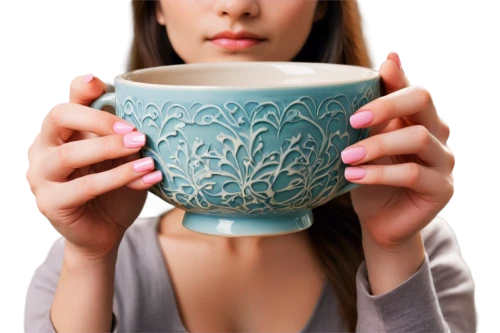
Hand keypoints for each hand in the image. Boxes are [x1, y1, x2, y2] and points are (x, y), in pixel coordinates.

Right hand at [26, 72, 162, 259]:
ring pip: (68, 153)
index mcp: (58, 132)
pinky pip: (86, 186)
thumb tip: (139, 118)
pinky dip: (119, 178)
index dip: (77, 88)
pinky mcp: (50, 203)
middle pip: (57, 117)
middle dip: (97, 118)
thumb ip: (121, 137)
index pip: (63, 101)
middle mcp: (42, 149)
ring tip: (141, 145)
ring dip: (108, 147)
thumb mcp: (120, 158)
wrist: (105, 232)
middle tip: (132, 128)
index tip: (98, 81)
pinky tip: (147, 174)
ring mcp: (41, 177)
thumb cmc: (114, 190)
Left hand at [342, 52, 454, 250]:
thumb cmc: (370, 176)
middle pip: (421, 100)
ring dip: (376, 145)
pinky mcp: (442, 189)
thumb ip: (373, 114)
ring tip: (346, 156)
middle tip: (353, 120)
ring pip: (416, 137)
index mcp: (418, 118)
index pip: (411, 87)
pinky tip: (353, 176)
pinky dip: (378, 173)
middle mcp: (437, 134)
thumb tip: (381, 65)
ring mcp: (444, 161)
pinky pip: (412, 173)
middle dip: (385, 105)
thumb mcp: (366, 143)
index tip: (379, 70)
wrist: (378, 221)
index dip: (396, 77)